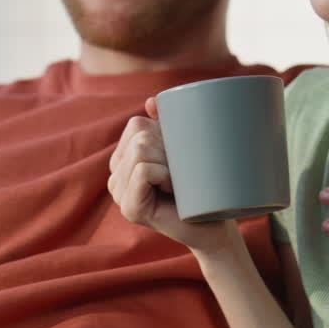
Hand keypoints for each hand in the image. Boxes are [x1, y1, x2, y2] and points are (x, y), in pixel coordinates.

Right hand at [107, 97, 234, 251]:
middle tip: (181, 173)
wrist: (213, 226)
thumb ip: (164, 124)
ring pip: (141, 150)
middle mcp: (115, 175)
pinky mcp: (130, 209)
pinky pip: (144, 171)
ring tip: (178, 183)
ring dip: (169, 163)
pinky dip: (165, 176)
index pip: (137, 124)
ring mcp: (119, 193)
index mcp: (123, 158)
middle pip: (140, 137)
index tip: (178, 156)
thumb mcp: (181, 149)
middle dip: (168, 149)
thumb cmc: (199, 186)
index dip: (164, 133)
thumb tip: (151, 101)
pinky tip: (173, 191)